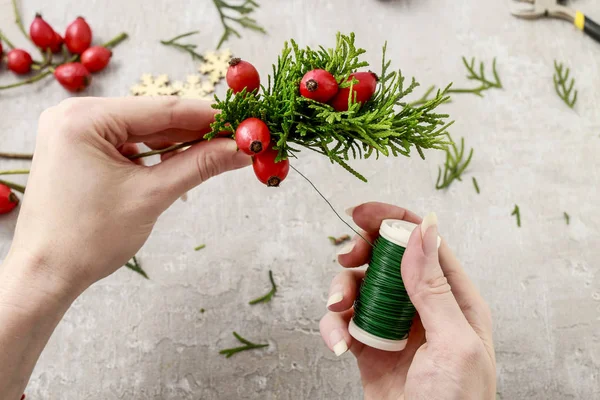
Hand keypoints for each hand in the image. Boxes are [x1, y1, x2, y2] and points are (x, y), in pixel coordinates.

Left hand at [0, 96, 250, 399]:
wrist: (46, 275)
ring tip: (216, 154)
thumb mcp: (152, 195)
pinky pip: (127, 142)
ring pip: (141, 130)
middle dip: (195, 132)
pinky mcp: (78, 149)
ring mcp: (74, 131)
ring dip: (177, 143)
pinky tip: (181, 162)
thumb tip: (240, 150)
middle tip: (237, 141)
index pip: (161, 108)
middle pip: (152, 116)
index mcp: (83, 117)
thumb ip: (199, 165)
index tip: (244, 123)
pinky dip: (155, 153)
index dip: (208, 116)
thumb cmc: (88, 239)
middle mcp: (74, 114)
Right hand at [319, 202, 495, 399]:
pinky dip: (332, 326)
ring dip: (341, 290)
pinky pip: (343, 321)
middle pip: (385, 258)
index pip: (422, 243)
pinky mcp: (368, 346)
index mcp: (453, 298)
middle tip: (347, 258)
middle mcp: (421, 306)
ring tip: (338, 307)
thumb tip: (424, 229)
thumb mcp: (453, 342)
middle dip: (361, 252)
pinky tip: (338, 342)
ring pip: (359, 286)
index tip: (361, 212)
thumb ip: (433, 286)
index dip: (392, 219)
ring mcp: (392, 325)